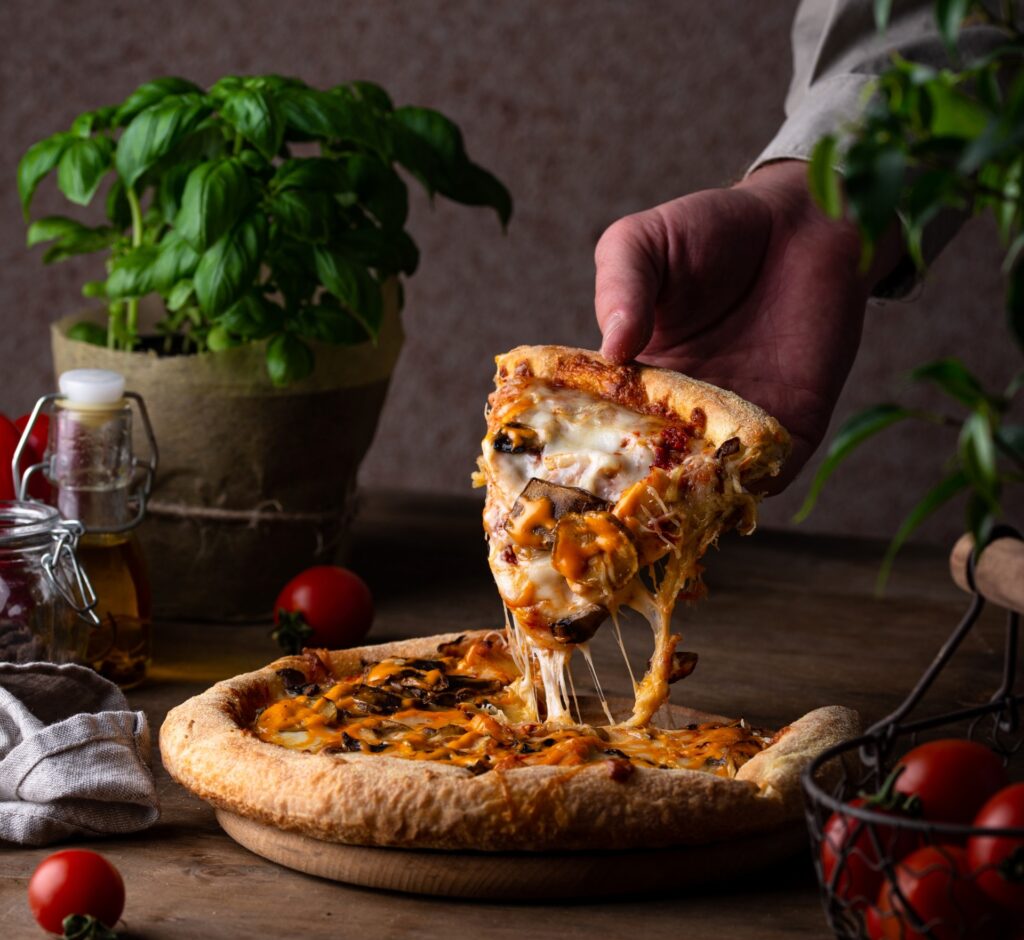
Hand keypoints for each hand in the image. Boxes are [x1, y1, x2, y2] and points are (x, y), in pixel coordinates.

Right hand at [594, 160, 901, 488]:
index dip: (583, 448)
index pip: (602, 427)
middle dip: (631, 489)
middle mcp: (681, 412)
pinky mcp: (792, 425)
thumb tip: (612, 350)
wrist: (802, 219)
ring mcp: (735, 423)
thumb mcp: (641, 243)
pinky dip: (748, 483)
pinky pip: (768, 471)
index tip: (562, 465)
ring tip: (664, 498)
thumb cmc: (712, 229)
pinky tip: (727, 478)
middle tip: (609, 505)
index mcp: (636, 379)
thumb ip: (619, 286)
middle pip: (650, 469)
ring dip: (687, 494)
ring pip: (706, 482)